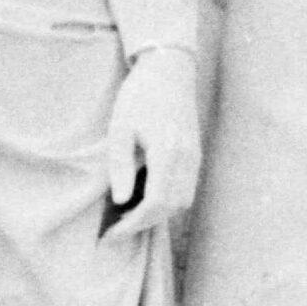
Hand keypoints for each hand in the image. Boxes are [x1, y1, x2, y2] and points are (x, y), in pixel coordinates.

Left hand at [102, 47, 201, 237]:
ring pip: (182, 202)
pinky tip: (141, 202)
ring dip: (156, 216)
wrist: (169, 70)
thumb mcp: (119, 129)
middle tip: (114, 231)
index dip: (134, 224)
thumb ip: (121, 166)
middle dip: (143, 225)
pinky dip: (166, 203)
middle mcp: (188, 157)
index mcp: (169, 151)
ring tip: (126, 219)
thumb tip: (122, 201)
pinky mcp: (196, 155)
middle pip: (172, 208)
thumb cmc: (139, 96)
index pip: (157, 202)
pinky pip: (185, 189)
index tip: (110, 235)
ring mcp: (196, 157)